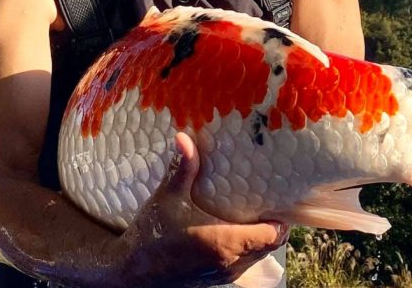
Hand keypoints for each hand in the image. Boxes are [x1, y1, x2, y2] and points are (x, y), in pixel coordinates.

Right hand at [109, 132, 288, 286]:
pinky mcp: (216, 279)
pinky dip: (247, 249)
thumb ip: (183, 168)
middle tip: (268, 201)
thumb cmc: (151, 236)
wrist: (130, 273)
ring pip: (258, 257)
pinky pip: (244, 264)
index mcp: (225, 242)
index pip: (273, 235)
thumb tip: (185, 137)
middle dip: (273, 226)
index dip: (281, 220)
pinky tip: (235, 231)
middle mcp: (230, 262)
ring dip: (260, 239)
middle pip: (270, 245)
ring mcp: (224, 274)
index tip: (278, 200)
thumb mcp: (168, 198)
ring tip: (255, 214)